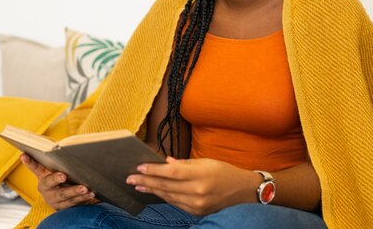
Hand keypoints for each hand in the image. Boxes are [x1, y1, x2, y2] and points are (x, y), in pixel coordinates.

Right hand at [20, 153, 96, 209]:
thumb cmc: (64, 174)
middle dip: (56, 179)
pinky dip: (83, 199)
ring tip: (85, 188)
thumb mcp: (59, 167)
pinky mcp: (63, 208)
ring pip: (64, 196)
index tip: (24, 154)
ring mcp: (54, 200)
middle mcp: (46, 189)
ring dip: (75, 192)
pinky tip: (92, 195)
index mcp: (43, 176)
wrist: (64, 197)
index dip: (29, 161)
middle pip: (49, 184)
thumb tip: (66, 143)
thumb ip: (59, 158)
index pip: (34, 167)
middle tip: (63, 175)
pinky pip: (74, 204)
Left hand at [126, 157, 257, 214]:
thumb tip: (166, 162)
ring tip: (138, 185)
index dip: (153, 170)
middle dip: (146, 181)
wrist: (242, 191)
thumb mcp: (206, 162)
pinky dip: (164, 196)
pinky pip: (176, 203)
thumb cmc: (224, 172)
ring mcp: (197, 204)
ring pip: (168, 196)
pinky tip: (155, 191)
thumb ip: (185, 163)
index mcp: (201, 175)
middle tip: (130, 178)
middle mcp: (198, 191)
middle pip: (166, 185)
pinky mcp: (197, 212)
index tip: (139, 167)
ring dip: (152, 190)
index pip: (171, 172)